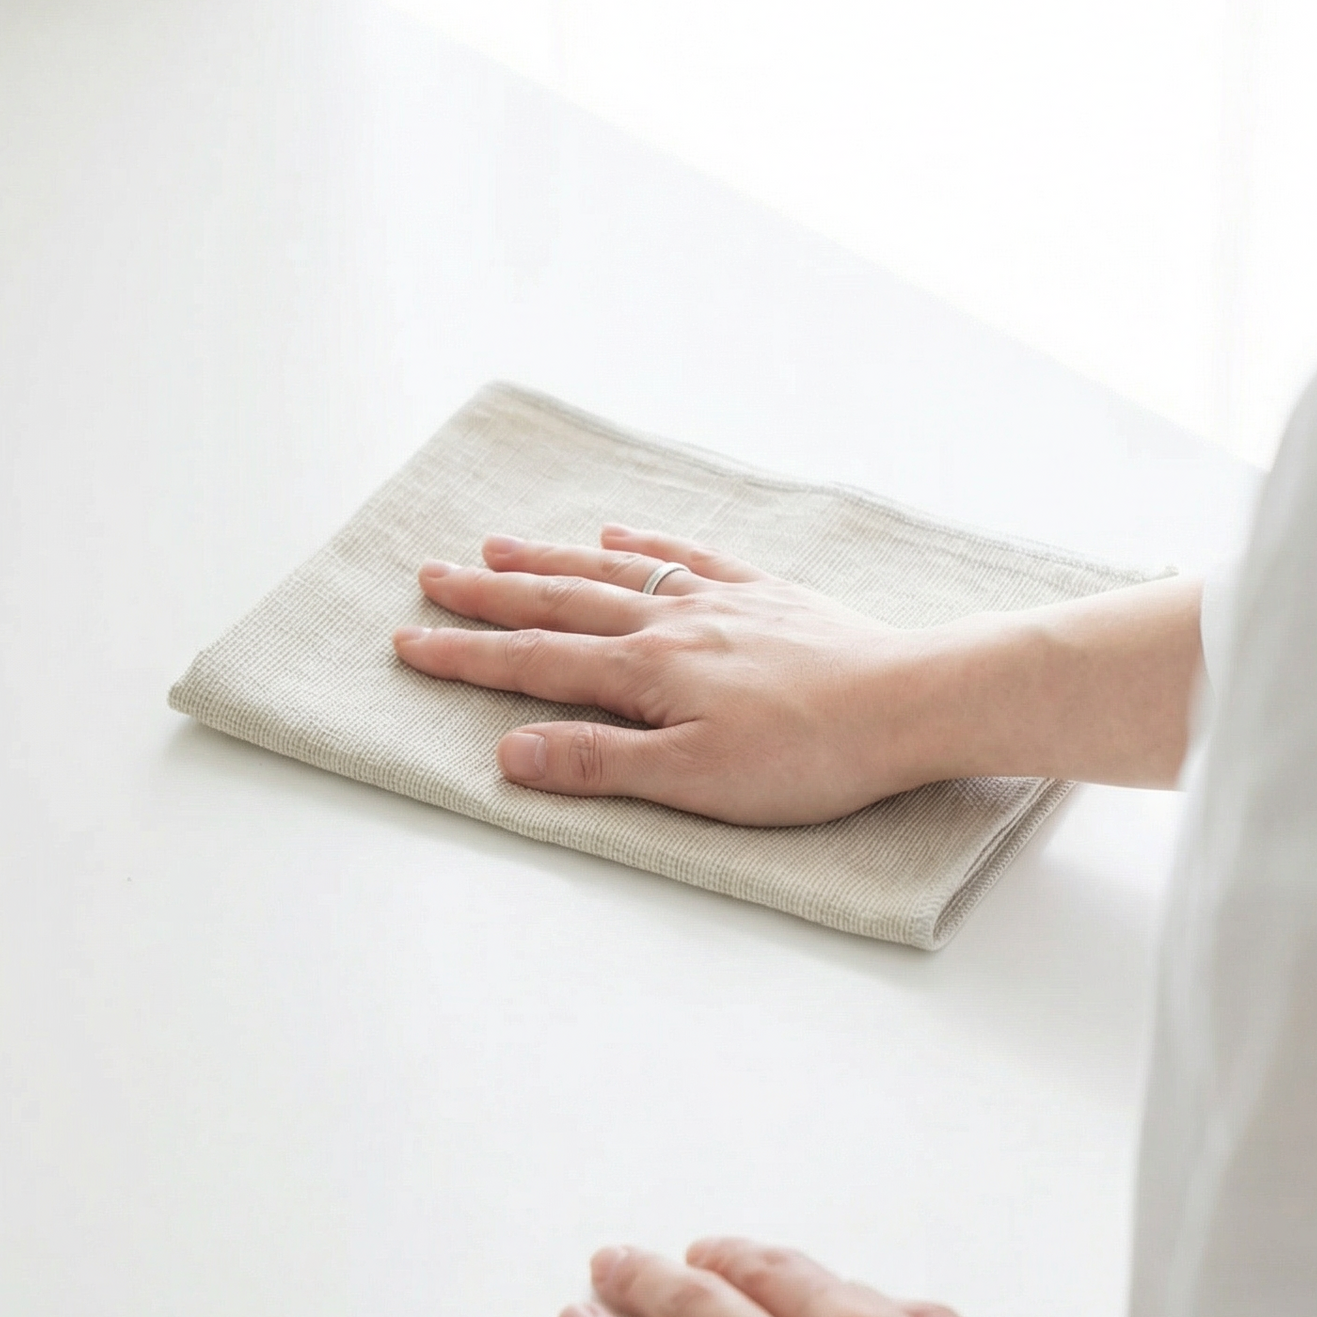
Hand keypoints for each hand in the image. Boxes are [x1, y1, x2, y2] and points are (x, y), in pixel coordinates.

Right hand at [394, 526, 942, 823]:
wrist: (909, 702)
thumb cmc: (808, 756)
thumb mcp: (693, 782)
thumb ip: (599, 763)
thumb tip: (509, 752)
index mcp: (647, 673)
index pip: (535, 663)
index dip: (466, 657)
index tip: (408, 642)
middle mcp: (672, 623)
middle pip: (561, 603)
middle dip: (489, 596)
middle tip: (430, 578)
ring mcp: (720, 601)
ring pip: (615, 572)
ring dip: (550, 560)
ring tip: (497, 547)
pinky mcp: (766, 595)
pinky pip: (689, 556)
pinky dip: (645, 544)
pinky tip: (618, 534)